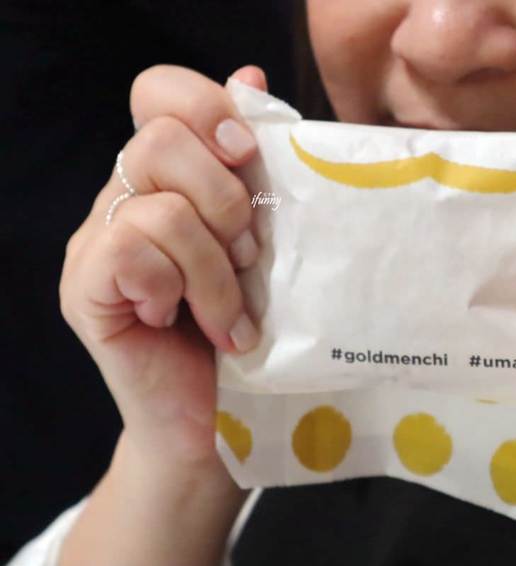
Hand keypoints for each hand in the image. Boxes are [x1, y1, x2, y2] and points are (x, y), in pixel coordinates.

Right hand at [60, 64, 266, 478]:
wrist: (216, 416)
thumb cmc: (249, 324)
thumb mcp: (265, 242)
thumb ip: (256, 169)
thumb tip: (253, 76)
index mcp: (169, 176)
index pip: (160, 94)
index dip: (206, 108)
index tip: (250, 156)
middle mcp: (125, 196)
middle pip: (161, 140)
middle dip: (227, 200)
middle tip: (251, 257)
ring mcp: (97, 241)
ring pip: (161, 207)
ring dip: (216, 268)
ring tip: (234, 315)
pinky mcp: (85, 287)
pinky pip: (133, 252)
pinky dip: (183, 291)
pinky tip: (194, 325)